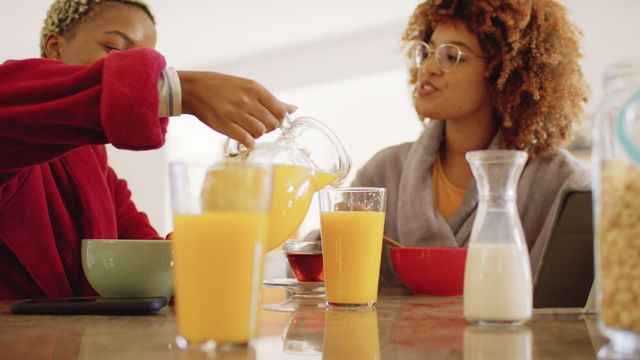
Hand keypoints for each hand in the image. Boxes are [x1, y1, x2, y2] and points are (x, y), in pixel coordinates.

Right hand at [178, 71, 295, 146]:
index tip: (270, 120)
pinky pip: (247, 140)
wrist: (195, 89)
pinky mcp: (225, 125)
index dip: (279, 119)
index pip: (280, 111)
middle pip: (272, 124)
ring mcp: (235, 113)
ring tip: (248, 129)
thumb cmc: (224, 88)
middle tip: (257, 124)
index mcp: (255, 89)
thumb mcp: (248, 87)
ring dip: (257, 134)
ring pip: (260, 132)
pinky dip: (248, 142)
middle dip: (268, 128)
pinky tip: (243, 137)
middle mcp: (247, 100)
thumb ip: (271, 100)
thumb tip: (293, 109)